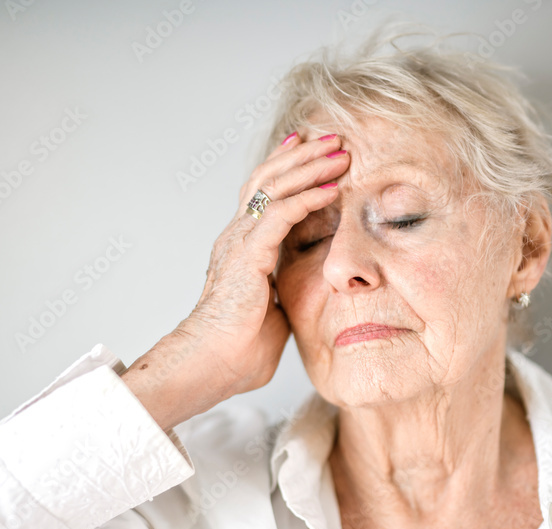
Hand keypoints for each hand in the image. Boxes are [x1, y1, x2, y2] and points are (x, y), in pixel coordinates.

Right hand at [180, 131, 349, 397]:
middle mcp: (236, 237)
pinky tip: (333, 188)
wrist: (212, 366)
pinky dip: (308, 197)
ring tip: (339, 151)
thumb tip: (305, 293)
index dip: (286, 169)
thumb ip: (287, 292)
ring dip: (309, 166)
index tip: (312, 150)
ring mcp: (238, 242)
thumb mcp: (275, 311)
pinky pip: (281, 214)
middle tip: (333, 139)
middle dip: (302, 155)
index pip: (263, 195)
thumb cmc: (239, 351)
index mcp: (242, 248)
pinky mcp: (246, 254)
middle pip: (267, 179)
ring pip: (273, 187)